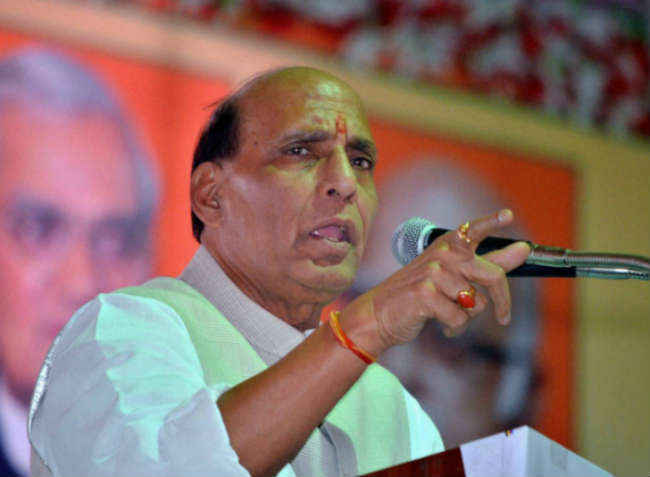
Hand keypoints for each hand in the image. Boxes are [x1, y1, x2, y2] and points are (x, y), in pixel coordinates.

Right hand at [343, 209, 530, 353]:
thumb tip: (523, 249)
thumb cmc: (420, 294)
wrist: (380, 314)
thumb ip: (489, 261)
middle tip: (504, 317)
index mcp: (448, 246)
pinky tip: (442, 324)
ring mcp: (433, 273)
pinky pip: (460, 318)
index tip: (508, 216)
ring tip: (449, 315)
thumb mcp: (453, 275)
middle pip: (492, 276)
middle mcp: (442, 255)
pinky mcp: (426, 294)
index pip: (472, 230)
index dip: (491, 222)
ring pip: (476, 304)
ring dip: (467, 317)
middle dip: (503, 301)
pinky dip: (454, 327)